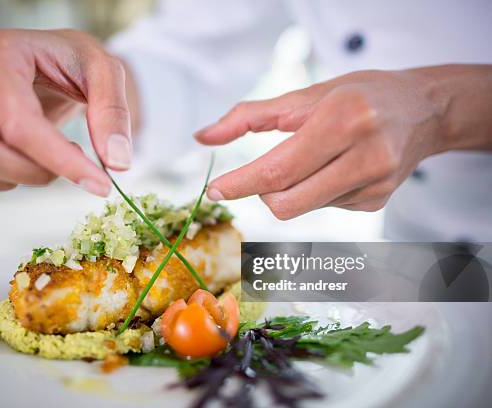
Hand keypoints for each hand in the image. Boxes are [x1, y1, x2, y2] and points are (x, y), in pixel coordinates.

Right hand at [0, 29, 133, 194]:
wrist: (52, 61)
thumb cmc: (74, 61)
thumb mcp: (106, 71)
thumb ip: (113, 113)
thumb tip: (116, 163)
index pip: (19, 123)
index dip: (60, 161)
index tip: (100, 184)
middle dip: (37, 172)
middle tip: (75, 158)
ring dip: (19, 177)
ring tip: (50, 154)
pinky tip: (24, 163)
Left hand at [195, 69, 449, 218]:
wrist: (422, 111)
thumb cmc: (358, 95)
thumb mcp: (305, 95)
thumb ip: (249, 116)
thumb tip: (203, 137)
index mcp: (344, 120)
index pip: (279, 169)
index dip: (241, 183)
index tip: (214, 190)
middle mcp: (365, 156)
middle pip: (286, 201)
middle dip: (261, 192)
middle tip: (261, 171)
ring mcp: (374, 185)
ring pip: (301, 208)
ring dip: (289, 189)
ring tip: (314, 158)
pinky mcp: (376, 202)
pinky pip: (322, 207)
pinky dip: (314, 191)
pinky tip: (335, 169)